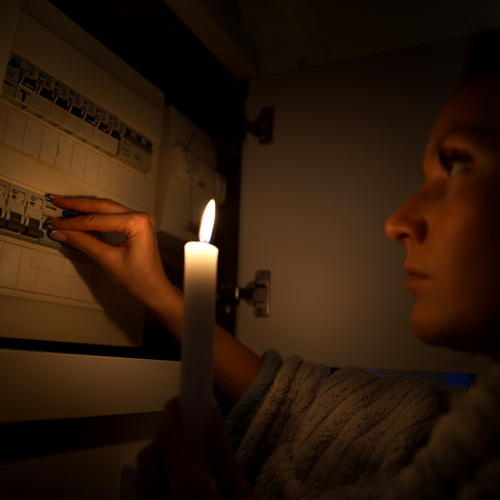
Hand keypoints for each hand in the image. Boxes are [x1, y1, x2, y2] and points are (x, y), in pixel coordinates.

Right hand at [47, 195, 171, 305]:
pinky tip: (82, 213)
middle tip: (56, 201)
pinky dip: (96, 214)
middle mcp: (141, 216)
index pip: (98, 220)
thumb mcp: (108, 260)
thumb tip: (62, 232)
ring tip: (65, 205)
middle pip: (102, 206)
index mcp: (137, 223)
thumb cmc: (138, 278)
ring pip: (107, 208)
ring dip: (86, 207)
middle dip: (77, 205)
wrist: (153, 288)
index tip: (55, 223)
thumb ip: (84, 243)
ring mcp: (140, 219)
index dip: (73, 222)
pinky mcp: (137, 224)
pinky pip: (113, 214)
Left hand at [137, 398, 257, 498]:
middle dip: (167, 433)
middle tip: (189, 425)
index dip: (175, 414)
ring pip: (143, 472)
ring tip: (185, 452)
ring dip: (160, 453)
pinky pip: (143, 488)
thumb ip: (223, 458)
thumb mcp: (243, 497)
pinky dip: (155, 473)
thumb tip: (212, 417)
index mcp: (189, 492)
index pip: (172, 442)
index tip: (183, 398)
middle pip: (151, 455)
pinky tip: (176, 475)